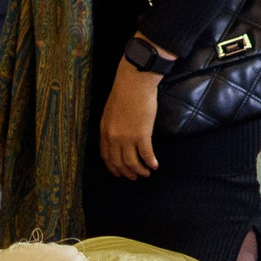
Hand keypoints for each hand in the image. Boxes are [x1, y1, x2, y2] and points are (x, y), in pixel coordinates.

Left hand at [100, 59, 161, 179]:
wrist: (134, 83)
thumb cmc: (124, 93)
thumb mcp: (110, 112)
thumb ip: (112, 126)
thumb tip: (118, 137)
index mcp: (105, 131)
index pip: (107, 156)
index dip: (114, 168)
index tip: (120, 173)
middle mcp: (114, 138)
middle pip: (119, 162)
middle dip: (127, 172)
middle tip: (135, 177)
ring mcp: (127, 138)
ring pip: (132, 162)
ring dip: (140, 171)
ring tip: (147, 173)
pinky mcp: (142, 135)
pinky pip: (146, 155)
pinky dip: (150, 162)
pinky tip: (155, 166)